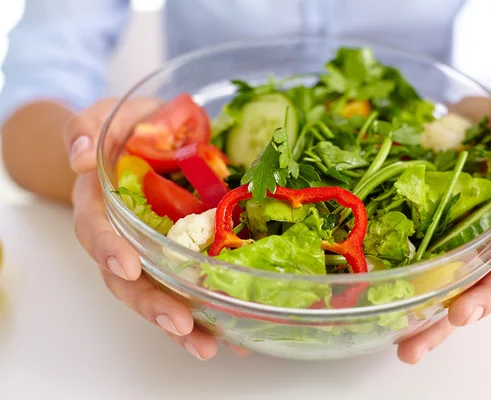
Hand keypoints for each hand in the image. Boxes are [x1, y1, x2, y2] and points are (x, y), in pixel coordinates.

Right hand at [64, 98, 249, 359]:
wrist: (149, 139)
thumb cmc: (128, 127)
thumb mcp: (109, 115)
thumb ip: (88, 126)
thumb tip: (79, 157)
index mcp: (101, 205)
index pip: (97, 231)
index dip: (108, 250)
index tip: (127, 267)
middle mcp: (123, 237)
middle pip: (127, 281)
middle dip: (152, 304)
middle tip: (180, 324)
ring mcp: (151, 252)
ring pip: (157, 294)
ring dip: (181, 323)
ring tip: (209, 345)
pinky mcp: (180, 257)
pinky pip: (188, 288)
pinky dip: (208, 313)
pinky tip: (233, 332)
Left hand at [397, 92, 490, 362]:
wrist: (464, 140)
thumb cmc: (489, 126)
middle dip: (480, 302)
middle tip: (458, 318)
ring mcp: (463, 255)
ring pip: (458, 297)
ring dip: (439, 326)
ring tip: (411, 350)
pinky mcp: (432, 258)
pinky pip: (426, 288)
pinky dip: (412, 312)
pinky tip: (390, 331)